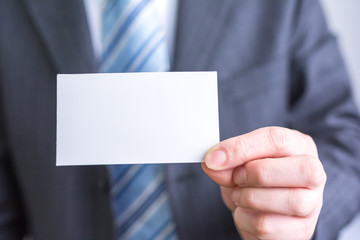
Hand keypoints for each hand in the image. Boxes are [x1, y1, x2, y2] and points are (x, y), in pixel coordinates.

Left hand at [202, 127, 325, 239]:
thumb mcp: (240, 163)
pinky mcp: (301, 230)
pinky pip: (268, 226)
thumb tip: (213, 162)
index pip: (277, 140)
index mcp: (299, 146)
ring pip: (287, 200)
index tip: (213, 158)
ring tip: (239, 196)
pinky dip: (246, 220)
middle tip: (235, 178)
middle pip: (299, 169)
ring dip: (248, 198)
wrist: (260, 209)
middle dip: (255, 173)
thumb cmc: (254, 179)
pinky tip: (246, 213)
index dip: (241, 148)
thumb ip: (228, 161)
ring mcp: (312, 205)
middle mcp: (315, 173)